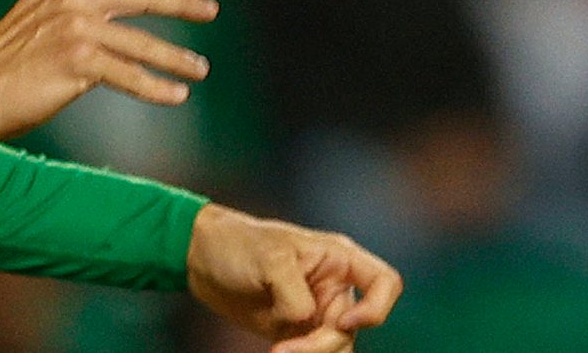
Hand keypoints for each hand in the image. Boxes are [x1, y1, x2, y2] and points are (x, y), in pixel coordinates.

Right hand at [0, 0, 216, 140]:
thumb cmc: (2, 66)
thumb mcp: (37, 21)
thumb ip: (72, 13)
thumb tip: (111, 23)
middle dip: (181, 3)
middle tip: (211, 9)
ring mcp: (76, 27)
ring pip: (141, 43)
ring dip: (175, 58)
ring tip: (199, 69)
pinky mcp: (78, 60)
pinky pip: (129, 75)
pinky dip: (156, 88)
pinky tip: (176, 96)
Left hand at [186, 204, 402, 350]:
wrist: (203, 259)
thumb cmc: (240, 244)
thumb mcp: (270, 259)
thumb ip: (294, 292)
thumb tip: (304, 321)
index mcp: (340, 260)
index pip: (385, 283)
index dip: (375, 308)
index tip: (343, 321)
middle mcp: (334, 288)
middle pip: (352, 328)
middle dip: (323, 344)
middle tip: (285, 349)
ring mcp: (316, 312)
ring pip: (335, 347)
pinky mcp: (295, 333)